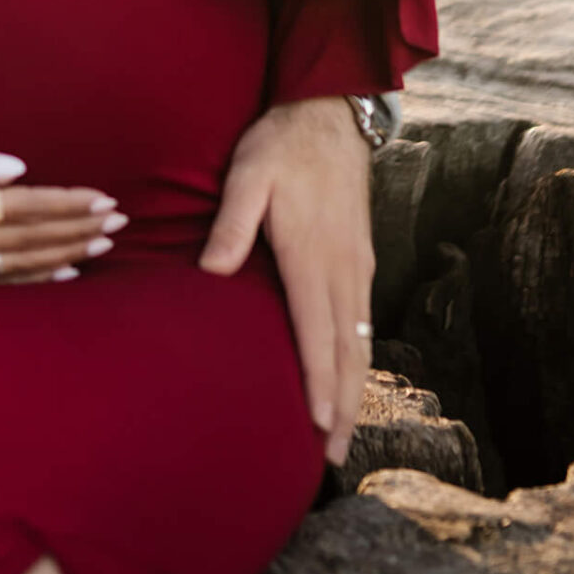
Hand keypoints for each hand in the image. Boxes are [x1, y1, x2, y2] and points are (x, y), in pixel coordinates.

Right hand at [0, 132, 123, 283]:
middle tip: (120, 221)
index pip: (27, 208)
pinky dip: (36, 279)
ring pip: (23, 263)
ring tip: (104, 244)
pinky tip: (64, 274)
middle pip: (33, 238)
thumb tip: (19, 171)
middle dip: (80, 228)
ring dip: (67, 252)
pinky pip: (0, 283)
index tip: (104, 199)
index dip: (69, 205)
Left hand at [198, 98, 371, 464]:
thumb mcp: (247, 175)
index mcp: (312, 256)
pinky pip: (362, 322)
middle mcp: (342, 270)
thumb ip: (232, 224)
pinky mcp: (360, 260)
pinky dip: (358, 359)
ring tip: (342, 434)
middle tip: (332, 458)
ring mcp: (356, 266)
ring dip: (353, 390)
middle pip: (346, 352)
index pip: (316, 333)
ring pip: (359, 342)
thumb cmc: (280, 146)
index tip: (319, 426)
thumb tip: (211, 273)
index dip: (318, 383)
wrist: (331, 115)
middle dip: (342, 407)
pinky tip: (350, 378)